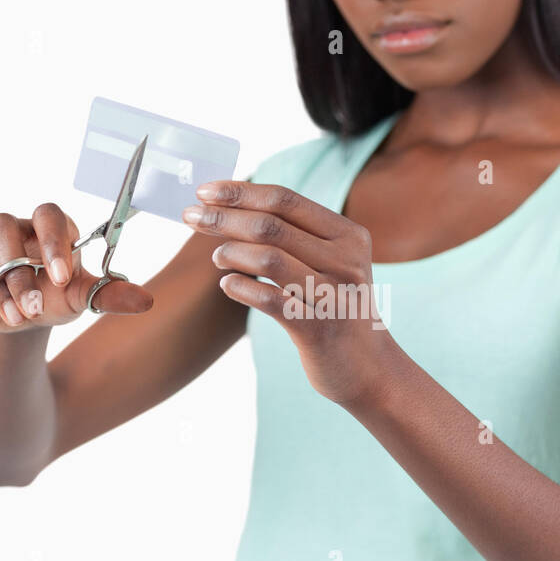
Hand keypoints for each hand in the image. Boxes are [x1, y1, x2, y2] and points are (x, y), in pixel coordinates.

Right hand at [0, 204, 153, 330]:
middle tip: (33, 309)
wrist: (24, 319)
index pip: (48, 214)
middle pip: (4, 228)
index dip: (52, 241)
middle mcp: (15, 228)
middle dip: (17, 272)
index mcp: (51, 228)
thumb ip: (111, 296)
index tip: (61, 277)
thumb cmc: (56, 298)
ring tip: (14, 316)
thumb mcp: (82, 299)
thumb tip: (146, 300)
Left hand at [183, 181, 395, 407]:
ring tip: (217, 257)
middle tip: (190, 217)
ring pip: (269, 259)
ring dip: (231, 252)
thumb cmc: (338, 309)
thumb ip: (297, 236)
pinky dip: (241, 288)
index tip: (205, 191)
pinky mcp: (317, 329)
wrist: (370, 368)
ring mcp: (332, 295)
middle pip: (271, 226)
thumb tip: (233, 207)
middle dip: (223, 218)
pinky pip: (269, 300)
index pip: (286, 200)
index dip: (241, 192)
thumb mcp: (333, 264)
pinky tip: (228, 285)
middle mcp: (346, 261)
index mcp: (349, 236)